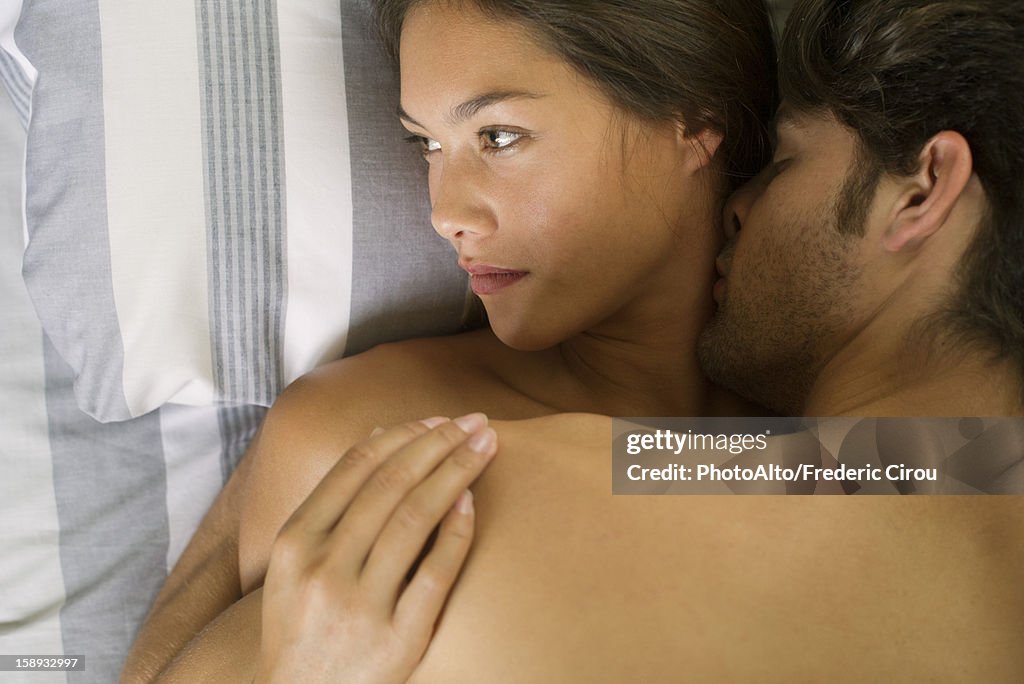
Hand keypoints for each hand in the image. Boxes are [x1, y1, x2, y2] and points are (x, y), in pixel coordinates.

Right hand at [254, 414, 496, 683]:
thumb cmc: (303, 624)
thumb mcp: (294, 565)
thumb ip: (333, 502)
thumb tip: (379, 433)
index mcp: (294, 543)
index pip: (356, 467)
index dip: (404, 433)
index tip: (440, 418)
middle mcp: (322, 570)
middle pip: (391, 484)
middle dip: (439, 443)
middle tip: (475, 422)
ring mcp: (359, 607)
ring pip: (415, 518)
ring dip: (456, 473)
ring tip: (486, 447)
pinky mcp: (397, 642)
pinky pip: (435, 574)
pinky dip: (457, 532)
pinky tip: (473, 503)